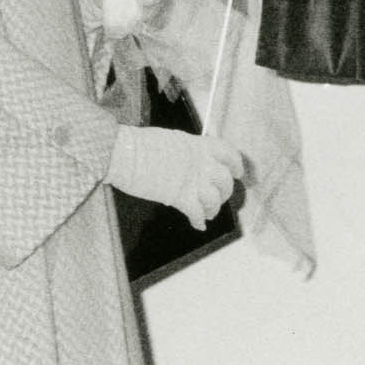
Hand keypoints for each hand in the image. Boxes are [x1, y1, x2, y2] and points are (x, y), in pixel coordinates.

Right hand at [106, 125, 243, 227]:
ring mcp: (193, 180)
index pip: (229, 154)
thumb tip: (191, 161)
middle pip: (225, 181)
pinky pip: (197, 213)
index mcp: (200, 145)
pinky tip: (198, 224)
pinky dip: (199, 221)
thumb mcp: (173, 140)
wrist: (126, 153)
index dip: (236, 164)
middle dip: (224, 193)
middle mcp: (202, 162)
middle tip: (219, 198)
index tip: (238, 172)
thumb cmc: (142, 144)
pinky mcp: (180, 197)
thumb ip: (188, 151)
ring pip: (215, 199)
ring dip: (213, 209)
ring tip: (208, 214)